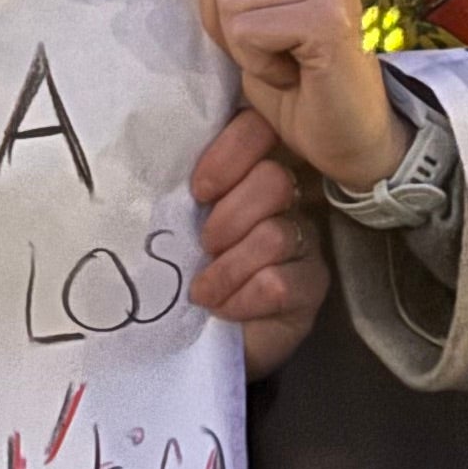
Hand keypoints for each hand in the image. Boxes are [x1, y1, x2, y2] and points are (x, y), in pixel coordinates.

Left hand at [186, 106, 332, 379]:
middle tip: (204, 247)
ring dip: (228, 268)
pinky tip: (225, 310)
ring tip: (205, 290)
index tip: (197, 192)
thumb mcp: (174, 223)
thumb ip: (180, 189)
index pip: (258, 129)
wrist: (197, 339)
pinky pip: (278, 282)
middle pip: (273, 180)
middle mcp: (287, 196)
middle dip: (227, 219)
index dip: (230, 154)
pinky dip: (240, 299)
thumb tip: (154, 159)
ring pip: (274, 235)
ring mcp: (306, 240)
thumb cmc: (182, 271)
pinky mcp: (313, 284)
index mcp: (247, 169)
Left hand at [190, 0, 406, 196]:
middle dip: (221, 20)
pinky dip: (257, 65)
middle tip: (269, 48)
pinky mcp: (327, 16)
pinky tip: (293, 75)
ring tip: (285, 61)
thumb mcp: (248, 14)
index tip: (253, 24)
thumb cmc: (295, 80)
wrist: (349, 138)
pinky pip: (245, 31)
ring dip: (243, 48)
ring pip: (225, 0)